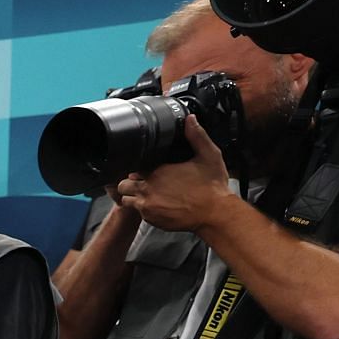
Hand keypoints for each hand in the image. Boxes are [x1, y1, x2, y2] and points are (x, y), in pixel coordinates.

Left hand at [114, 117, 231, 233]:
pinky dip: (143, 208)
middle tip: (144, 182)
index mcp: (157, 171)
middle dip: (130, 182)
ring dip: (133, 196)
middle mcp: (147, 188)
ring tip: (147, 194)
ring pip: (125, 199)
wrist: (215, 213)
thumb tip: (190, 119)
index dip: (139, 167)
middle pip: (124, 183)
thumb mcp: (209, 155)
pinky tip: (156, 204)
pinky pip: (137, 213)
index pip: (134, 166)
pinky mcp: (150, 219)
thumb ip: (197, 136)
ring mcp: (146, 205)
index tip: (147, 168)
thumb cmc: (212, 187)